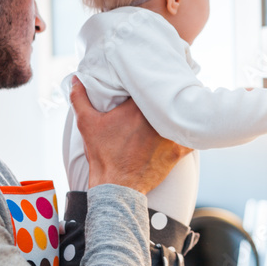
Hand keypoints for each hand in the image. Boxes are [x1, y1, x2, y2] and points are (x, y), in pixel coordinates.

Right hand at [70, 77, 191, 193]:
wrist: (117, 186)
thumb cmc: (103, 155)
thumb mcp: (87, 124)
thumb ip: (80, 98)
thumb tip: (75, 79)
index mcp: (137, 107)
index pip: (149, 85)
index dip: (150, 82)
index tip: (149, 82)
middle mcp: (157, 119)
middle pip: (168, 98)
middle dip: (166, 94)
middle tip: (164, 92)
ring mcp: (170, 135)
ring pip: (182, 114)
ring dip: (180, 110)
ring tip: (179, 106)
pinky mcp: (179, 150)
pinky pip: (191, 135)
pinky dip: (189, 130)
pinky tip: (186, 126)